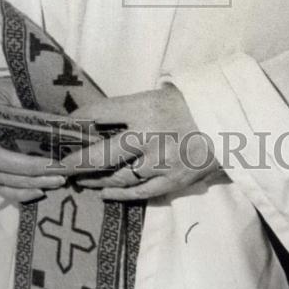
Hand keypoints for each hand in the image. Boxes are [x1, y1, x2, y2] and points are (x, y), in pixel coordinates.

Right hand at [0, 76, 66, 203]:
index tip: (54, 163)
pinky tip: (39, 191)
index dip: (26, 164)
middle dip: (31, 177)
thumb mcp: (23, 89)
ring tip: (56, 182)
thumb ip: (38, 106)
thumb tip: (73, 124)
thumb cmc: (13, 88)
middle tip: (60, 177)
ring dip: (28, 186)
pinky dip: (18, 192)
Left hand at [60, 85, 217, 200]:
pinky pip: (138, 192)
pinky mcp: (173, 181)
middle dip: (75, 160)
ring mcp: (160, 162)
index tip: (63, 127)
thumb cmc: (192, 103)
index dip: (77, 121)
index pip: (99, 113)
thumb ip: (131, 107)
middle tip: (58, 165)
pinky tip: (103, 192)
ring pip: (117, 177)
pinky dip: (118, 194)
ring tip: (79, 179)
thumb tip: (97, 118)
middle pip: (101, 153)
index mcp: (145, 106)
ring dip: (94, 179)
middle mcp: (148, 135)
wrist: (231, 123)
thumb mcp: (160, 94)